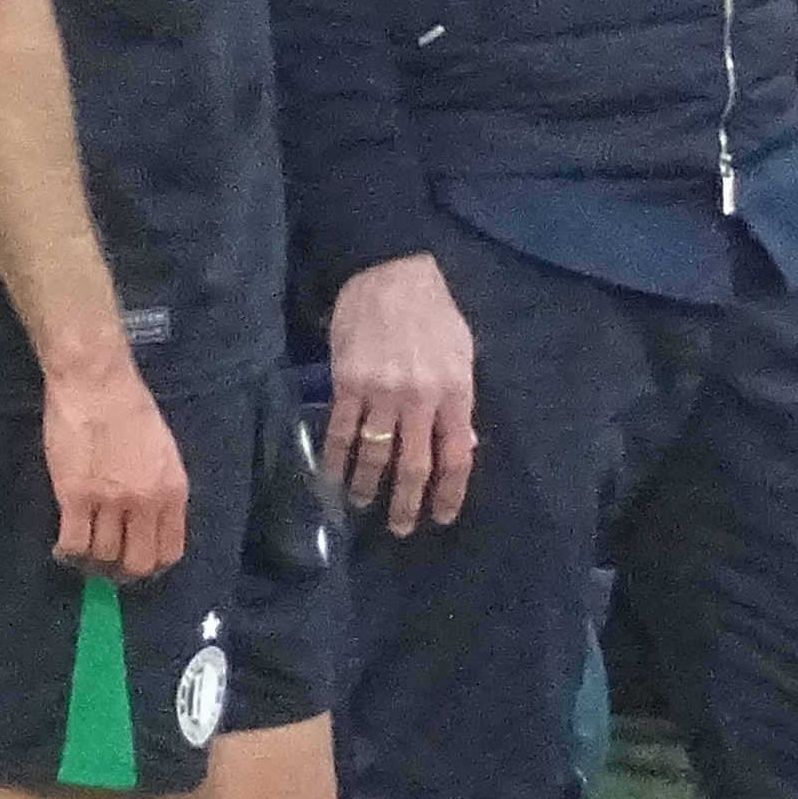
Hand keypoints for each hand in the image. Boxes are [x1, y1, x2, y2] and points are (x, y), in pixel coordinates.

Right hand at [41, 359, 190, 582]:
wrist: (97, 382)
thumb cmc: (130, 408)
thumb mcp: (164, 452)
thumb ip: (160, 489)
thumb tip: (149, 522)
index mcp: (173, 490)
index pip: (170, 550)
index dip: (152, 565)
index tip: (136, 563)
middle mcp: (146, 502)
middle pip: (138, 562)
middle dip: (122, 572)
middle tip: (107, 566)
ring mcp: (110, 501)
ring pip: (103, 556)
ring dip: (92, 561)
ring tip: (82, 554)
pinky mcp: (75, 496)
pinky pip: (73, 543)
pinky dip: (67, 553)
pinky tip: (63, 548)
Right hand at [323, 250, 476, 534]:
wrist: (388, 271)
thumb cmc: (432, 311)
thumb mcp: (462, 352)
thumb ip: (462, 401)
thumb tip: (465, 445)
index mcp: (456, 390)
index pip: (458, 455)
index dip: (449, 492)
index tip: (443, 517)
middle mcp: (421, 398)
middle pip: (415, 465)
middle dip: (407, 503)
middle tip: (401, 528)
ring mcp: (382, 392)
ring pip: (375, 455)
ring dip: (367, 487)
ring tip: (362, 504)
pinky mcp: (347, 382)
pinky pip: (341, 432)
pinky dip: (335, 460)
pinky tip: (332, 477)